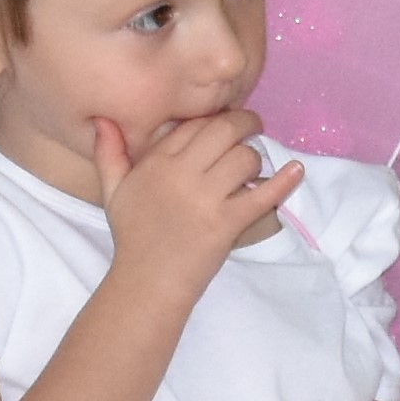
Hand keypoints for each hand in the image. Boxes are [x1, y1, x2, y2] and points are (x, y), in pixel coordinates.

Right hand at [85, 109, 299, 286]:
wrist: (147, 281)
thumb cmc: (133, 236)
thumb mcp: (113, 192)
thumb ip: (109, 154)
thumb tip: (102, 120)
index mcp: (156, 163)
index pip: (194, 125)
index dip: (215, 119)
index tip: (225, 122)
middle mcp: (181, 174)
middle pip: (224, 131)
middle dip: (245, 123)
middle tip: (253, 125)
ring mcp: (206, 199)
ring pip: (244, 158)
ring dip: (256, 157)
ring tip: (254, 164)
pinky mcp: (227, 223)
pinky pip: (262, 195)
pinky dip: (284, 182)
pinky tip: (297, 171)